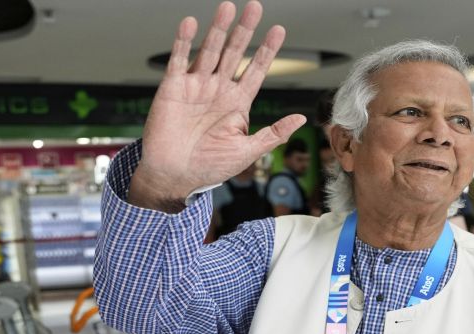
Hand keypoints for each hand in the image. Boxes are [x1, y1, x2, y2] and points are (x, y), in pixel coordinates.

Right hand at [130, 1, 306, 210]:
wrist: (174, 177)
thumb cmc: (209, 168)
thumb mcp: (247, 152)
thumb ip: (273, 134)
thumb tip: (300, 119)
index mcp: (237, 104)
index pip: (256, 70)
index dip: (267, 51)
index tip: (278, 31)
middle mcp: (217, 90)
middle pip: (234, 53)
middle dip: (245, 31)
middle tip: (255, 7)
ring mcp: (196, 86)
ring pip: (209, 51)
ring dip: (218, 29)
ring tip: (228, 8)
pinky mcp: (173, 88)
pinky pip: (179, 60)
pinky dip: (184, 41)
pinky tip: (192, 24)